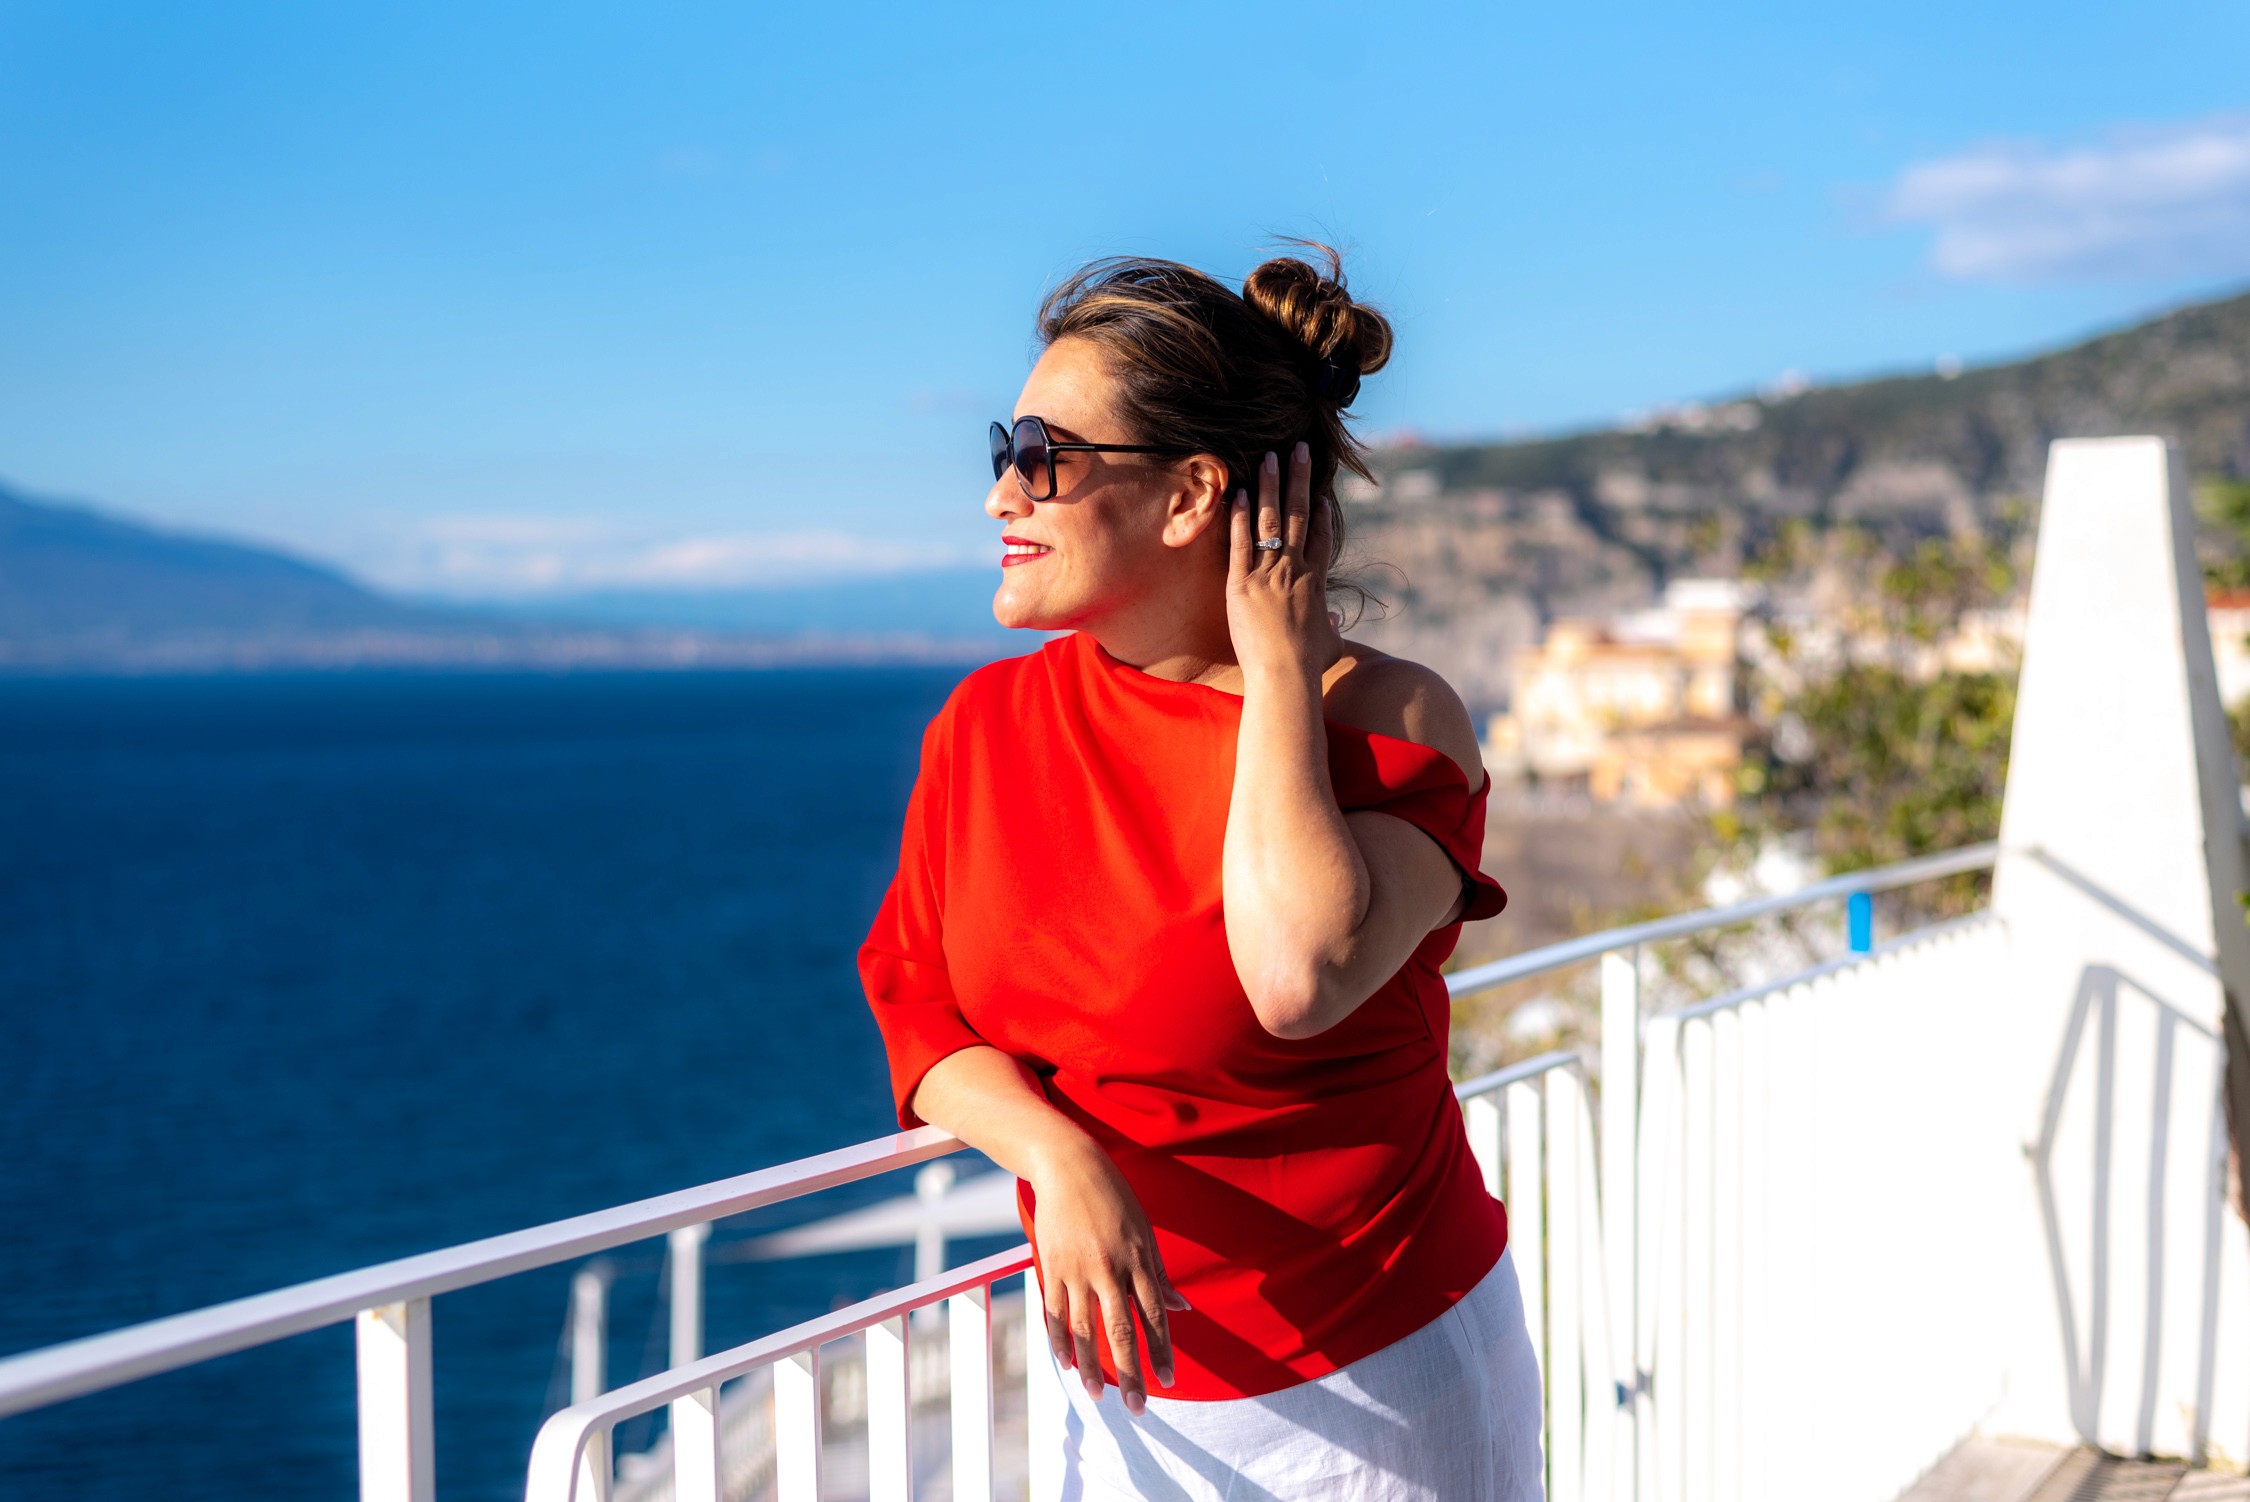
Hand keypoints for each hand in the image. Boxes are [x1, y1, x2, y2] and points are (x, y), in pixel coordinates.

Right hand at [1027, 1138, 1188, 1414]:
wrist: (1069, 1166)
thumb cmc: (1114, 1199)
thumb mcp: (1145, 1232)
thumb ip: (1159, 1276)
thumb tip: (1183, 1309)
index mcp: (1137, 1260)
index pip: (1154, 1316)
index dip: (1162, 1350)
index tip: (1169, 1381)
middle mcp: (1108, 1269)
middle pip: (1121, 1331)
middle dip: (1131, 1372)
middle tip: (1137, 1407)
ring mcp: (1076, 1269)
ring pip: (1085, 1329)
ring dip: (1091, 1366)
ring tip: (1098, 1395)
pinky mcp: (1051, 1266)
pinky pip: (1055, 1312)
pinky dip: (1060, 1339)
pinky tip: (1067, 1362)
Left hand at [1226, 442, 1339, 684]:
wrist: (1285, 675)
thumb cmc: (1307, 666)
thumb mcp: (1329, 645)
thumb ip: (1332, 628)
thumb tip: (1334, 622)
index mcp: (1315, 583)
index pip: (1320, 538)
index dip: (1320, 514)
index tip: (1319, 495)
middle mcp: (1294, 570)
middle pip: (1299, 515)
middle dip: (1299, 479)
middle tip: (1299, 450)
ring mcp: (1268, 574)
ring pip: (1270, 520)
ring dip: (1270, 486)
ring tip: (1269, 457)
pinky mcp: (1242, 583)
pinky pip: (1240, 543)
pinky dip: (1238, 516)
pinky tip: (1236, 492)